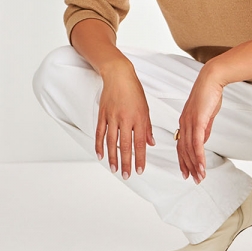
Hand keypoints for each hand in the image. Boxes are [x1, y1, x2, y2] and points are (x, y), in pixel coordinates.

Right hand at [95, 59, 154, 178]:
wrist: (118, 75)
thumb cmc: (134, 90)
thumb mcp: (146, 108)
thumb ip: (147, 128)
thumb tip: (151, 144)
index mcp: (139, 118)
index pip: (140, 143)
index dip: (140, 158)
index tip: (140, 170)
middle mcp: (126, 119)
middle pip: (126, 145)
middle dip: (127, 162)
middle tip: (127, 175)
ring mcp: (112, 117)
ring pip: (112, 141)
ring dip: (113, 157)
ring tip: (114, 169)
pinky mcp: (103, 114)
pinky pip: (100, 133)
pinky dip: (99, 145)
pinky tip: (101, 156)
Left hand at [176, 63, 223, 183]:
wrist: (211, 79)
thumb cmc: (209, 94)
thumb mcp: (206, 115)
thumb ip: (204, 128)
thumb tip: (203, 141)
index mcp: (184, 122)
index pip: (181, 145)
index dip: (184, 160)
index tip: (187, 172)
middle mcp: (184, 123)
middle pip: (184, 150)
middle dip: (189, 166)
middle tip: (194, 179)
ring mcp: (189, 122)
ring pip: (190, 149)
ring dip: (195, 165)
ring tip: (200, 177)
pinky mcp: (197, 121)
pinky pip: (197, 142)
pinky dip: (199, 156)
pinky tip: (202, 165)